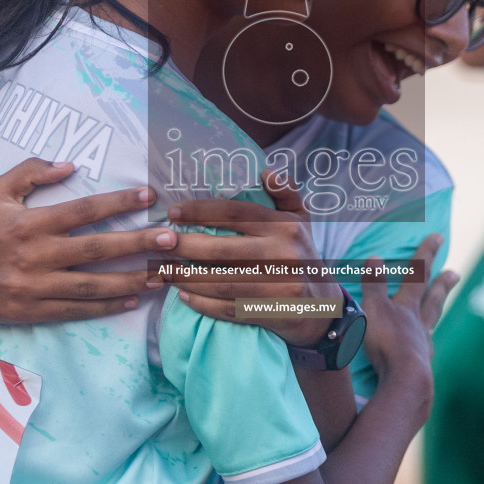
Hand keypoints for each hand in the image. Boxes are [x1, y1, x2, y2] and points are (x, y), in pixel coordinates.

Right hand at [0, 157, 175, 323]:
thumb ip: (32, 173)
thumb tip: (70, 165)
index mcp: (29, 223)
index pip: (83, 210)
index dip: (118, 203)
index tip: (149, 197)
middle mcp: (35, 255)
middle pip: (96, 250)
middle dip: (137, 244)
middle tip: (172, 239)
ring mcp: (34, 287)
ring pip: (92, 285)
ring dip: (131, 281)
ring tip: (162, 275)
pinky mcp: (32, 311)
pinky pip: (76, 310)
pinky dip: (106, 307)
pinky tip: (132, 301)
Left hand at [167, 170, 338, 344]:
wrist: (324, 306)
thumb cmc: (302, 255)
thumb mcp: (301, 220)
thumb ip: (285, 192)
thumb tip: (265, 171)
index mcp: (284, 226)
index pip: (234, 213)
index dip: (200, 212)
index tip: (172, 214)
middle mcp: (282, 253)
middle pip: (220, 249)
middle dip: (183, 247)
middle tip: (160, 244)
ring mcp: (278, 285)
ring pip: (220, 282)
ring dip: (186, 278)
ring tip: (164, 271)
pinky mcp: (272, 312)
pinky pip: (228, 308)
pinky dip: (202, 303)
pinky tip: (184, 296)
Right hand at [360, 233, 457, 404]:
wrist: (405, 382)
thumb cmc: (387, 343)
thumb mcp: (374, 309)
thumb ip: (374, 285)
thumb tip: (376, 257)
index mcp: (408, 308)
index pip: (417, 275)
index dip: (425, 254)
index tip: (438, 236)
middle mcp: (419, 325)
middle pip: (432, 299)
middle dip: (441, 284)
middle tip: (455, 272)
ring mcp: (422, 346)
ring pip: (430, 324)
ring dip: (435, 312)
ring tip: (440, 306)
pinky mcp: (419, 367)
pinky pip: (423, 348)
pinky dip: (423, 342)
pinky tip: (424, 346)